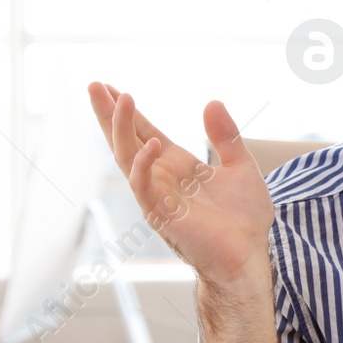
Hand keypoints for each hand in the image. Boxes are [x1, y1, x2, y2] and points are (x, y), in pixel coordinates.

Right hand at [87, 83, 273, 285]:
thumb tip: (211, 102)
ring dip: (122, 128)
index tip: (111, 87)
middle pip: (125, 140)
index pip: (144, 132)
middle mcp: (162, 178)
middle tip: (93, 85)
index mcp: (177, 166)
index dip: (128, 111)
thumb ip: (226, 136)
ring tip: (121, 98)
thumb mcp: (241, 166)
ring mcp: (158, 196)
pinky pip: (144, 187)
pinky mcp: (162, 215)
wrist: (249, 257)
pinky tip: (151, 144)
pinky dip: (143, 165)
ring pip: (128, 157)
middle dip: (109, 113)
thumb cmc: (244, 219)